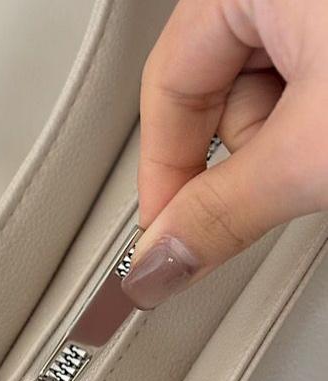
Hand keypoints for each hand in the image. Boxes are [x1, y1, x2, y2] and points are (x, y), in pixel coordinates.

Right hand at [120, 0, 327, 309]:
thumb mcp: (313, 150)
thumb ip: (225, 211)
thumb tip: (156, 266)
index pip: (166, 90)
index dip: (163, 179)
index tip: (165, 245)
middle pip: (217, 92)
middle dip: (249, 158)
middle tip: (285, 187)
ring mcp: (313, 3)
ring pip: (270, 90)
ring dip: (295, 140)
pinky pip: (309, 76)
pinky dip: (319, 119)